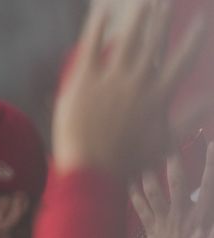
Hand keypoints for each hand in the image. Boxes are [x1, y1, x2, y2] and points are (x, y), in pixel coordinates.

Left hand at [53, 0, 204, 177]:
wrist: (90, 172)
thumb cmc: (127, 162)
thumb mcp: (166, 143)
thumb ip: (190, 119)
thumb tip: (211, 101)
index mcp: (158, 96)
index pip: (182, 59)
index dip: (194, 38)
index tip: (203, 19)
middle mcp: (137, 83)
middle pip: (154, 41)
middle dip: (163, 17)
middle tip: (167, 0)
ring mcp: (110, 81)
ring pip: (128, 39)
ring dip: (138, 16)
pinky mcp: (84, 81)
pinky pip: (92, 47)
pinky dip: (98, 27)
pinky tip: (103, 10)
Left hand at [131, 140, 213, 237]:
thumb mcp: (210, 237)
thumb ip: (207, 212)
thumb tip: (205, 206)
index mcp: (203, 217)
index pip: (210, 184)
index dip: (212, 164)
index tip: (212, 143)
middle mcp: (184, 216)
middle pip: (178, 180)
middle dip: (173, 157)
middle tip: (166, 137)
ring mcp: (166, 222)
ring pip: (154, 190)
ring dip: (148, 170)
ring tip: (140, 151)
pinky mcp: (152, 230)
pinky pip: (140, 207)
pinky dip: (134, 192)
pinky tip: (128, 179)